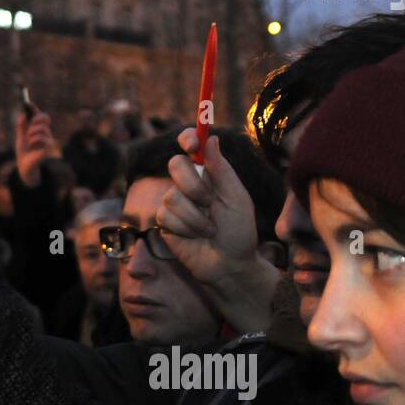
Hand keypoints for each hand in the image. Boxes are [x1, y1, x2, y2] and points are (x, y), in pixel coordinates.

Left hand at [15, 110, 57, 187]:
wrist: (25, 168)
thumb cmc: (24, 154)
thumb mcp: (20, 138)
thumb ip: (21, 127)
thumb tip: (23, 114)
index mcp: (40, 131)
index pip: (41, 116)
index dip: (35, 109)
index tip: (28, 104)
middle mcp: (47, 134)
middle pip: (45, 117)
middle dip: (36, 119)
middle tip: (29, 126)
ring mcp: (49, 141)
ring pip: (41, 128)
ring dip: (31, 133)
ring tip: (29, 142)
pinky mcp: (49, 148)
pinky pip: (41, 138)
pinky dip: (33, 141)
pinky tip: (32, 147)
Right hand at [158, 129, 278, 333]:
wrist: (229, 266)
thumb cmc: (239, 231)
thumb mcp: (236, 197)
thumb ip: (221, 169)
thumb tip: (212, 138)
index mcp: (209, 172)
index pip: (191, 145)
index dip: (188, 138)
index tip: (192, 144)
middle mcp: (189, 183)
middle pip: (174, 164)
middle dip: (193, 185)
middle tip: (209, 201)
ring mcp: (175, 202)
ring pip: (171, 195)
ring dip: (195, 216)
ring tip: (210, 230)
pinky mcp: (165, 222)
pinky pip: (166, 216)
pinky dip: (186, 228)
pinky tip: (196, 237)